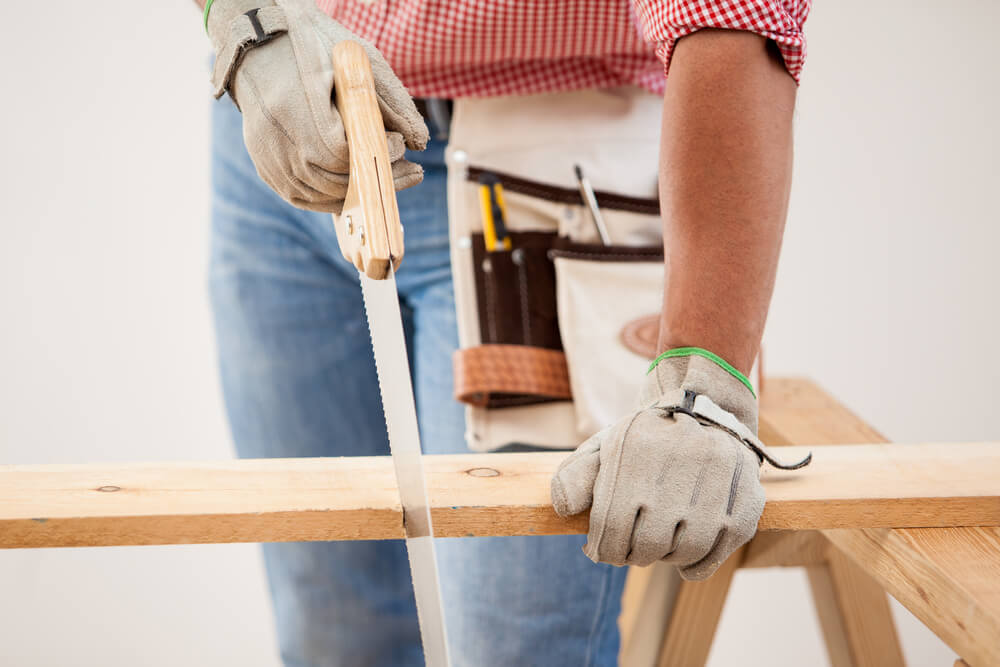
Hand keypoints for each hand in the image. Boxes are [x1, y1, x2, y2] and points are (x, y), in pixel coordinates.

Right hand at [207, 0, 428, 212]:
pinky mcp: (267, 169)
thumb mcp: (352, 61)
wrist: (258, 48)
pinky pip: (305, 199)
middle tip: (410, 169)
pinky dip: (336, 198)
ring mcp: (268, 158)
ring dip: (362, 192)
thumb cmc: (311, 47)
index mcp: (293, 106)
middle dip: (377, 178)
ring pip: (322, 195)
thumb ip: (385, 100)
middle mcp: (276, 138)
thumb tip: (418, 140)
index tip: (398, 144)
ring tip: (390, 176)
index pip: (339, 152)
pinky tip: (360, 187)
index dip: (374, 153)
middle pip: (334, 181)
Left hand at [551, 351, 800, 579]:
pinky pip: (716, 552)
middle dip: (631, 554)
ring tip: (658, 545)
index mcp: (637, 454)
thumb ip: (577, 475)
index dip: (602, 548)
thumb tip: (564, 508)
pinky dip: (696, 565)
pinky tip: (683, 561)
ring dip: (664, 558)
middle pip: (646, 546)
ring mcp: (717, 486)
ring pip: (682, 552)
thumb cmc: (647, 438)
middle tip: (629, 549)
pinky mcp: (745, 500)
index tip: (600, 549)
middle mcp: (679, 469)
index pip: (610, 528)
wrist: (707, 408)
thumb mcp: (605, 445)